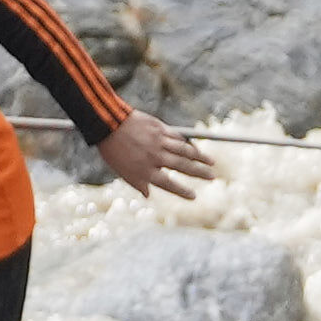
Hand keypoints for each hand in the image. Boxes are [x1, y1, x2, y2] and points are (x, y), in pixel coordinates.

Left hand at [101, 101, 215, 201]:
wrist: (107, 124)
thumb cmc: (113, 150)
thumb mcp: (122, 172)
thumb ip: (138, 183)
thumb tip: (148, 195)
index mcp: (145, 170)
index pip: (168, 184)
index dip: (182, 191)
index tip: (194, 196)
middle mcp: (155, 157)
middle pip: (182, 167)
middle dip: (199, 173)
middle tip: (213, 177)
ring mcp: (159, 142)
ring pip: (184, 150)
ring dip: (200, 157)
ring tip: (212, 162)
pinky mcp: (159, 128)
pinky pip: (177, 137)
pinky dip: (187, 142)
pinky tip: (195, 146)